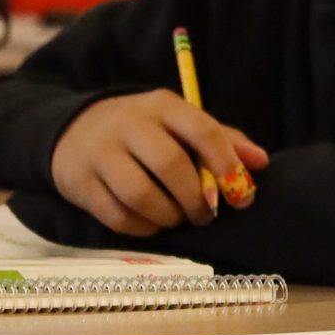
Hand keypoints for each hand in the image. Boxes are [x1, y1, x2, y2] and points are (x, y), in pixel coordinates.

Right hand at [49, 90, 267, 237]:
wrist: (75, 131)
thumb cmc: (143, 131)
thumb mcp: (179, 123)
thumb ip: (221, 140)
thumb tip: (260, 162)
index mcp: (163, 105)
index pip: (201, 130)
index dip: (226, 164)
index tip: (241, 194)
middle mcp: (130, 124)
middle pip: (171, 164)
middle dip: (196, 198)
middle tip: (207, 214)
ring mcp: (101, 153)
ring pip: (140, 195)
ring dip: (169, 217)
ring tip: (179, 219)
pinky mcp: (81, 184)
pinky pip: (117, 216)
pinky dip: (143, 229)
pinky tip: (154, 224)